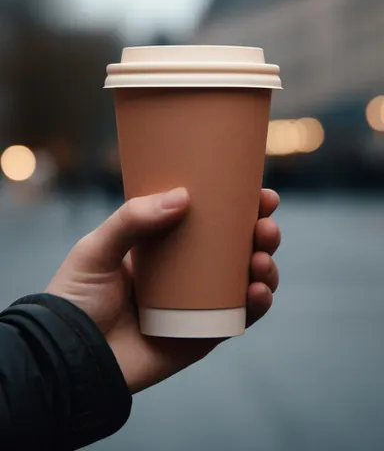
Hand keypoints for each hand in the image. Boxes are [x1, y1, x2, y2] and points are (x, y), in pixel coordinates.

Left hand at [46, 188, 279, 392]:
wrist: (69, 359)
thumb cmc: (75, 299)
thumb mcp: (97, 249)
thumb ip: (132, 220)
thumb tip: (183, 196)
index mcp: (165, 245)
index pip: (210, 220)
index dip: (240, 206)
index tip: (261, 194)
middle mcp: (186, 272)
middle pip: (236, 248)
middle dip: (261, 234)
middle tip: (265, 226)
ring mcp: (197, 303)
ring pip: (245, 280)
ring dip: (266, 267)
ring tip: (262, 259)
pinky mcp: (201, 336)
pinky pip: (238, 318)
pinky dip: (257, 305)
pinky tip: (258, 291)